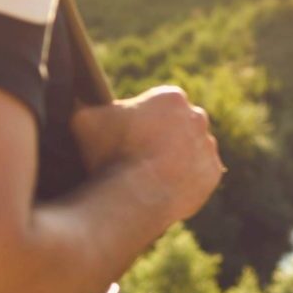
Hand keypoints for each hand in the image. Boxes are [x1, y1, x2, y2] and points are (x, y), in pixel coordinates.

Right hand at [71, 85, 223, 220]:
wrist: (138, 195)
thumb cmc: (110, 154)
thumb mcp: (85, 121)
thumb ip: (86, 107)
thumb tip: (78, 102)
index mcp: (171, 97)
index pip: (157, 104)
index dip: (140, 119)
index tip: (127, 135)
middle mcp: (197, 116)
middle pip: (178, 124)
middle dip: (162, 136)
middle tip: (138, 156)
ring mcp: (208, 145)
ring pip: (190, 149)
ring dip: (176, 158)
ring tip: (151, 175)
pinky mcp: (213, 172)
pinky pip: (199, 174)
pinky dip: (186, 180)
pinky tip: (165, 187)